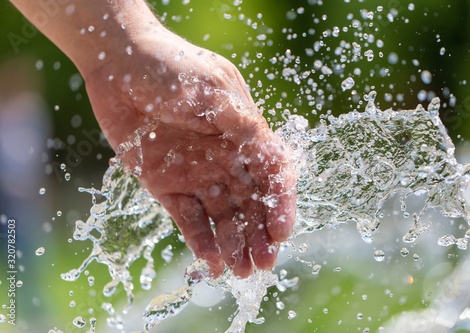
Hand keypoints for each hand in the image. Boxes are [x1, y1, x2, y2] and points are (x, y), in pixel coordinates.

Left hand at [84, 29, 295, 277]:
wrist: (120, 65)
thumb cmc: (172, 66)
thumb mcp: (213, 89)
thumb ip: (241, 123)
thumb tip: (272, 153)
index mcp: (245, 134)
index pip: (273, 175)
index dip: (282, 203)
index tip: (281, 231)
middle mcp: (226, 159)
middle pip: (252, 203)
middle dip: (260, 234)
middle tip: (264, 264)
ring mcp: (198, 175)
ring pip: (224, 218)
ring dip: (235, 245)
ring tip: (240, 272)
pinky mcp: (168, 187)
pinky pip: (189, 221)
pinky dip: (201, 243)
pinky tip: (210, 264)